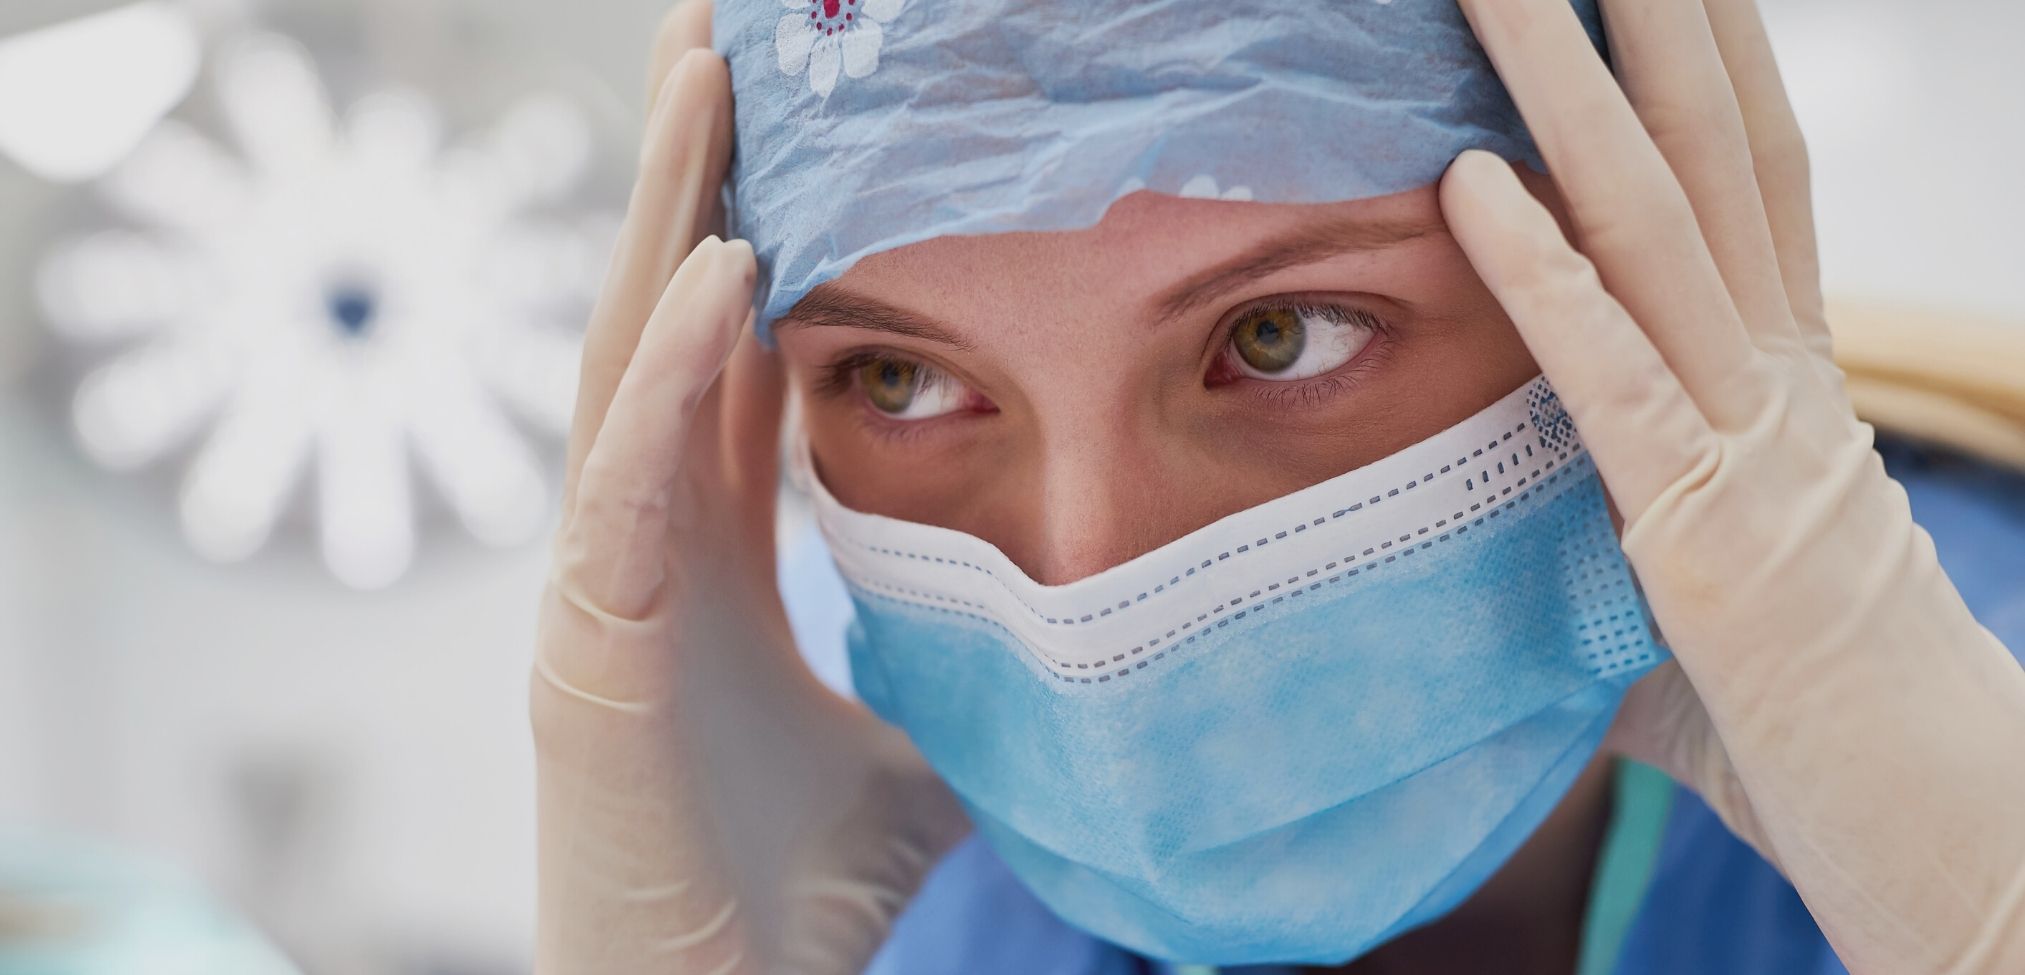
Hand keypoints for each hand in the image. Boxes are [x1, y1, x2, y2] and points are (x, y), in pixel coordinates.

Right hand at [529, 5, 967, 972]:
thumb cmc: (796, 884)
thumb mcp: (915, 728)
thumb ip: (962, 645)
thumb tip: (1093, 610)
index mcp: (718, 544)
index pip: (731, 353)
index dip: (755, 229)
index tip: (798, 121)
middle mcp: (652, 537)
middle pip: (664, 317)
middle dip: (693, 173)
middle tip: (719, 37)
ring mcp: (611, 581)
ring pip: (625, 364)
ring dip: (666, 217)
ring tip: (701, 77)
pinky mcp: (592, 648)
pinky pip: (624, 485)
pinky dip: (664, 374)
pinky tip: (715, 270)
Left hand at [1445, 0, 2024, 970]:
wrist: (1952, 839)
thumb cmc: (1821, 728)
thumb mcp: (1694, 600)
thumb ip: (1609, 540)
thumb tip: (1522, 536)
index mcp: (1782, 379)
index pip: (1743, 175)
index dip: (1698, 55)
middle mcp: (1779, 376)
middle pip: (1704, 151)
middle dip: (1639, 17)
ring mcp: (1750, 440)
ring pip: (1656, 220)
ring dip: (1568, 88)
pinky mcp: (1704, 527)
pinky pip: (1613, 371)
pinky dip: (1542, 273)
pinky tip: (1474, 180)